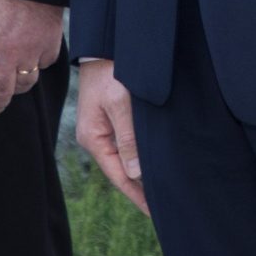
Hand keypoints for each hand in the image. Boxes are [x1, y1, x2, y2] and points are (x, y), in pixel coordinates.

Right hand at [75, 60, 150, 214]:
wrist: (104, 45)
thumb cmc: (111, 71)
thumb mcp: (120, 103)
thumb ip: (128, 137)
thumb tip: (135, 172)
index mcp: (93, 137)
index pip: (118, 174)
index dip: (136, 194)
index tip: (153, 210)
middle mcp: (95, 136)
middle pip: (120, 169)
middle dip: (139, 187)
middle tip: (163, 204)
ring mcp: (101, 128)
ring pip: (124, 157)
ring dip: (140, 172)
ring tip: (160, 189)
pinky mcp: (110, 118)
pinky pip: (125, 144)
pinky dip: (138, 156)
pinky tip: (149, 162)